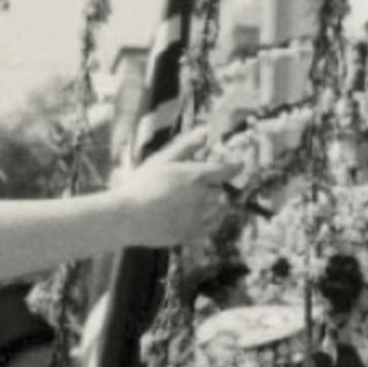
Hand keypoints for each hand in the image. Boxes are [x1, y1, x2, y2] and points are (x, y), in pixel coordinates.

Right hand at [110, 124, 230, 248]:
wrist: (127, 217)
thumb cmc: (141, 185)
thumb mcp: (162, 160)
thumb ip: (186, 146)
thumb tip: (205, 131)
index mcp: (196, 176)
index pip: (225, 170)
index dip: (235, 166)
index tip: (240, 164)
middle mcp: (202, 197)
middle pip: (221, 191)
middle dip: (217, 187)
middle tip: (209, 185)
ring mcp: (198, 218)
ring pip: (220, 210)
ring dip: (216, 205)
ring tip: (205, 202)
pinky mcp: (191, 235)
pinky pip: (211, 228)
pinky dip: (212, 222)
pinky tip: (202, 218)